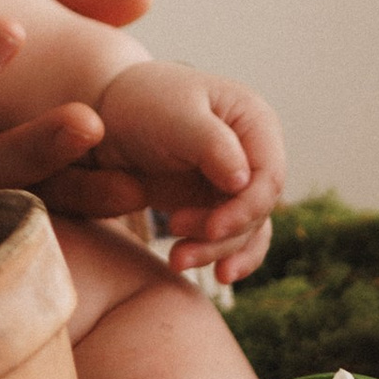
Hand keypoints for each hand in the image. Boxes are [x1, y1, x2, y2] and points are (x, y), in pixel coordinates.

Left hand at [91, 58, 283, 281]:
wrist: (109, 115)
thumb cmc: (141, 104)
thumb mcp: (175, 117)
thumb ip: (213, 145)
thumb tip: (244, 183)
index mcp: (254, 120)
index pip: (269, 176)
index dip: (246, 209)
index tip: (211, 229)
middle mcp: (254, 152)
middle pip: (257, 209)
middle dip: (222, 236)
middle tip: (176, 244)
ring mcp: (238, 180)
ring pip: (246, 230)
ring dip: (215, 251)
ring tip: (177, 260)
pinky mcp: (219, 202)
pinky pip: (234, 237)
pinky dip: (221, 255)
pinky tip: (213, 274)